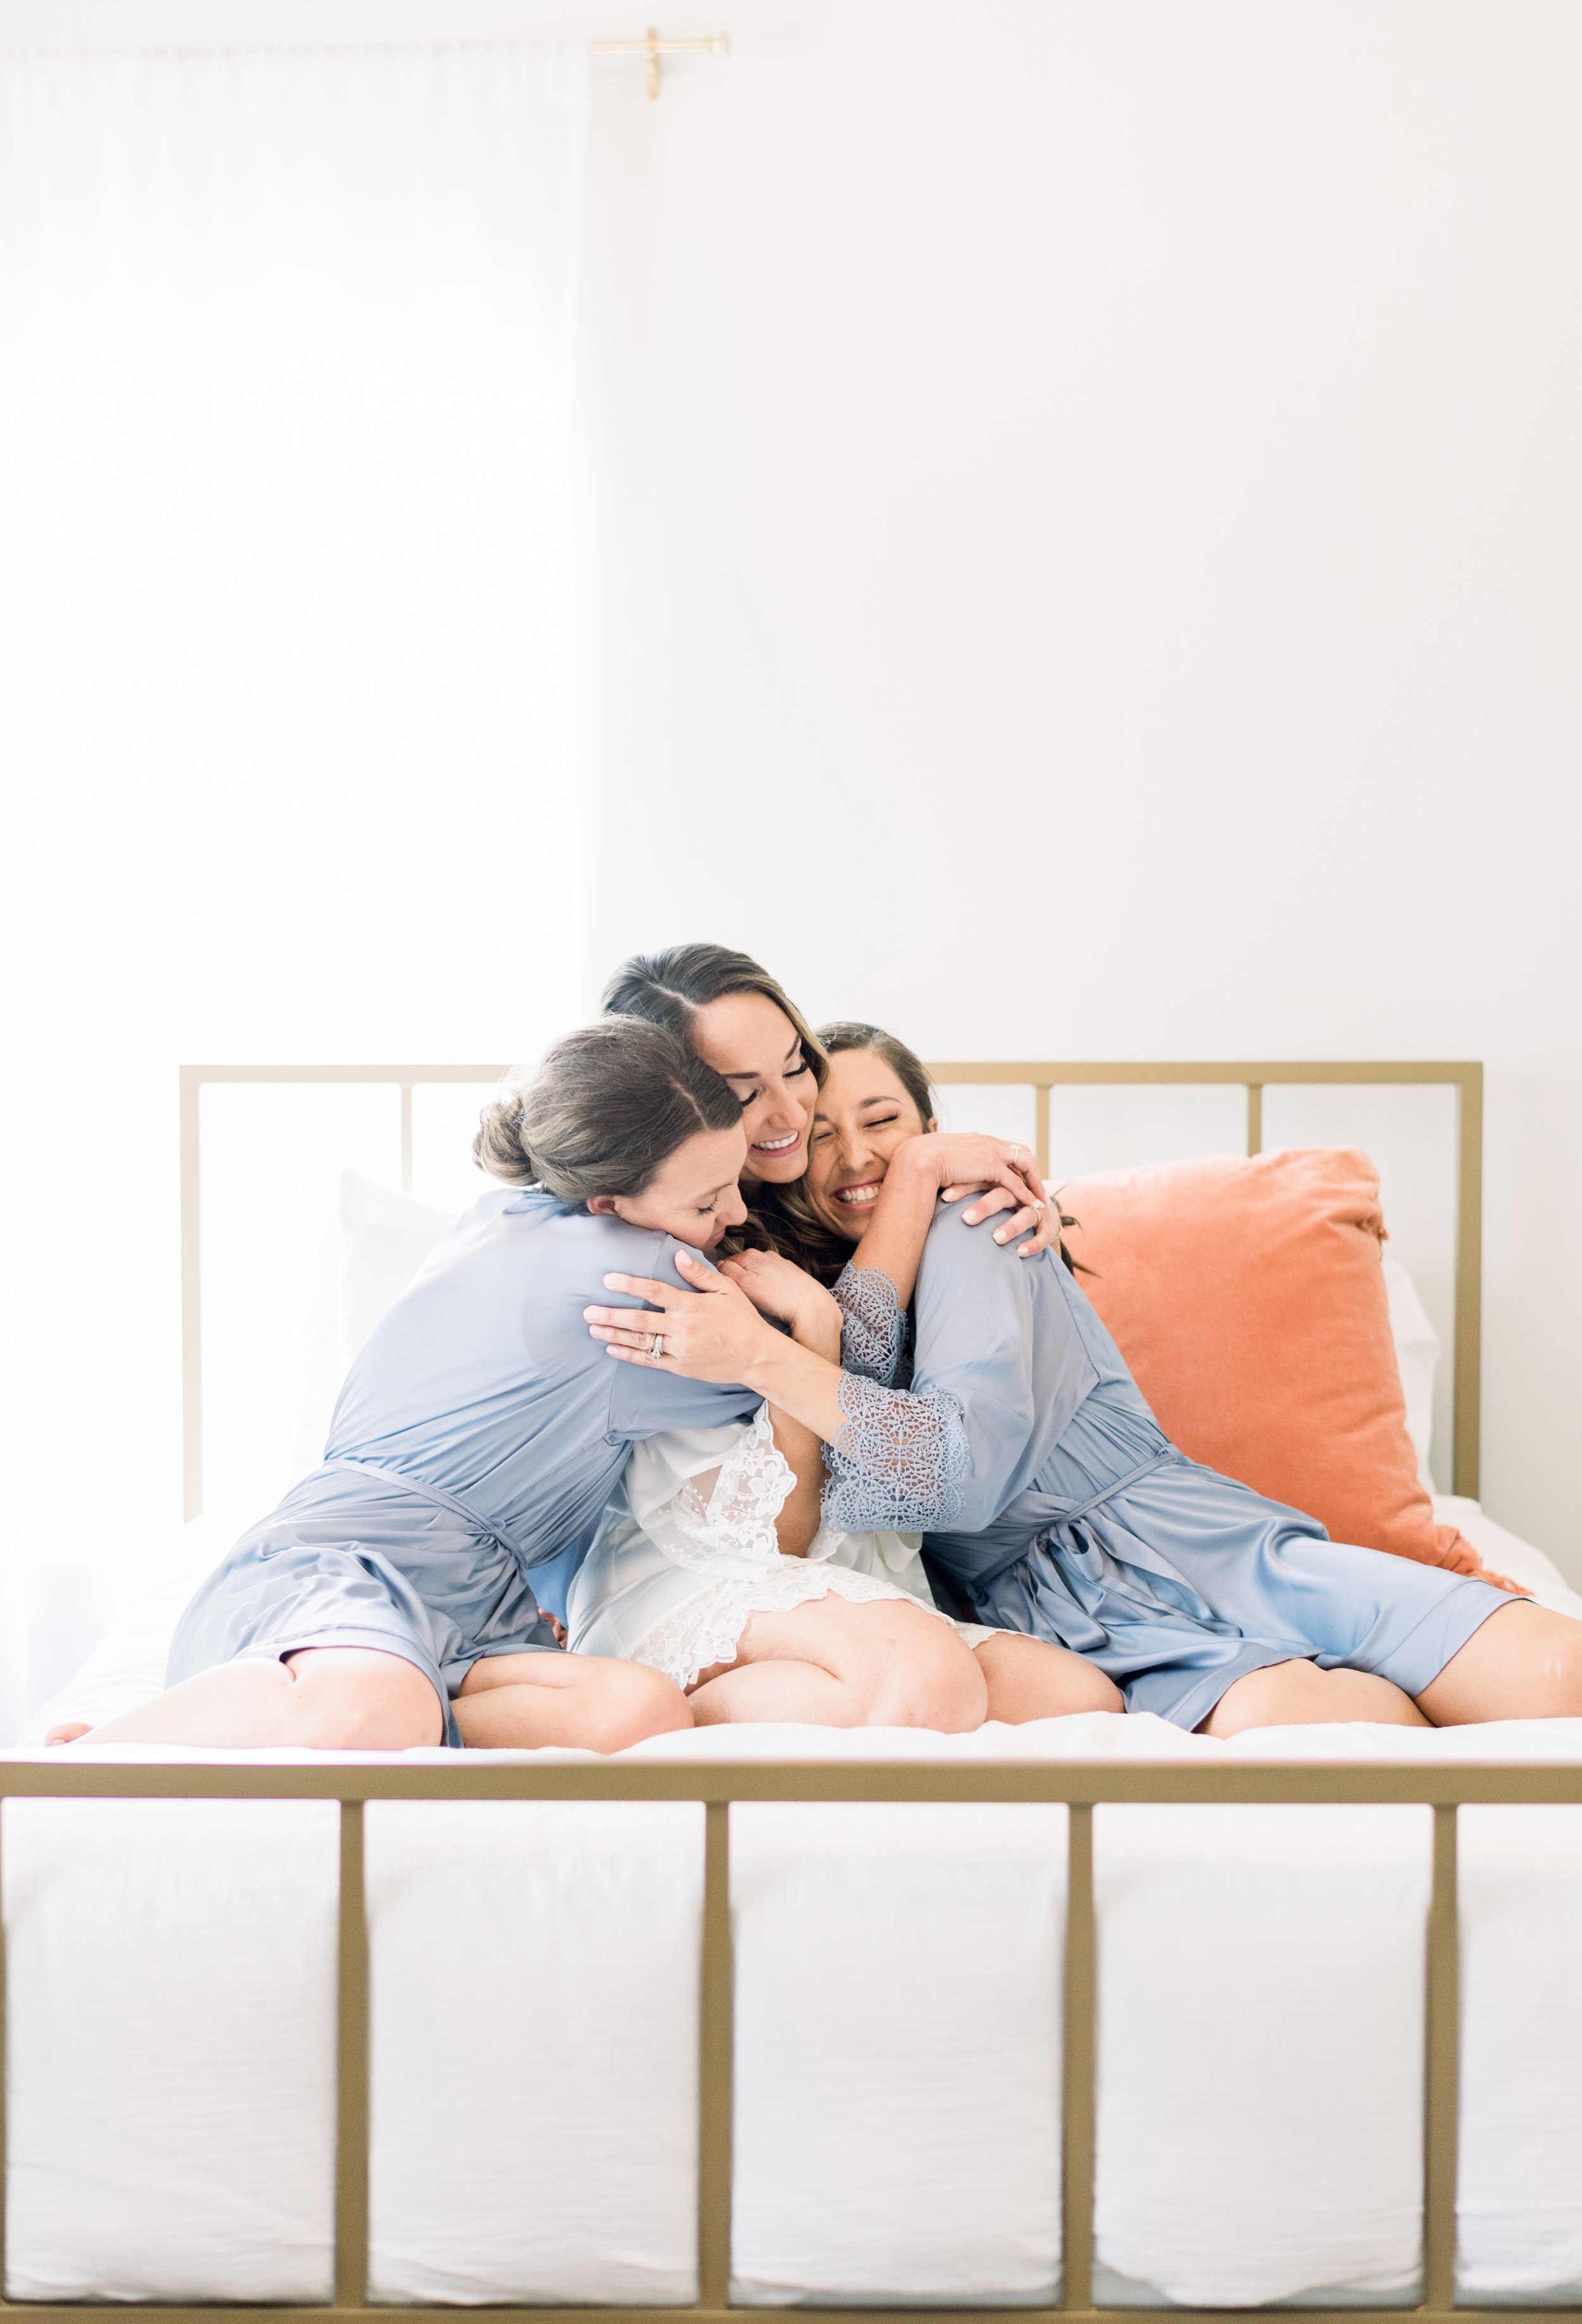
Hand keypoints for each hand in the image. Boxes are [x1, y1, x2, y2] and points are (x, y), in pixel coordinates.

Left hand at [583, 1252, 777, 1383]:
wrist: (756, 1356)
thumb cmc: (743, 1319)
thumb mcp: (727, 1289)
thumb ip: (699, 1274)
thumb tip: (677, 1255)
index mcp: (692, 1305)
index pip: (655, 1291)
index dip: (630, 1285)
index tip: (608, 1280)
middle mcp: (682, 1327)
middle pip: (639, 1320)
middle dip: (611, 1315)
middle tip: (588, 1311)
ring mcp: (680, 1349)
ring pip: (640, 1342)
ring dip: (613, 1335)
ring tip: (593, 1329)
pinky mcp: (680, 1366)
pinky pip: (649, 1361)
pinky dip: (629, 1355)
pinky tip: (612, 1349)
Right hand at [718, 1248, 842, 1350]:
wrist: (811, 1306)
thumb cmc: (777, 1298)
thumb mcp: (744, 1285)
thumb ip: (727, 1271)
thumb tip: (717, 1264)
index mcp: (750, 1255)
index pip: (724, 1264)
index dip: (723, 1280)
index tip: (726, 1294)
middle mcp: (765, 1255)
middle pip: (742, 1269)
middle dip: (739, 1282)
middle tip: (743, 1300)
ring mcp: (779, 1264)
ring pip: (757, 1275)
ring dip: (755, 1285)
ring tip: (760, 1302)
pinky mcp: (791, 1274)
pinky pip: (772, 1280)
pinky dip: (770, 1288)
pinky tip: (774, 1300)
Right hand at [896, 1131, 1048, 1222]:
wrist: (919, 1158)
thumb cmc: (923, 1161)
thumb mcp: (942, 1159)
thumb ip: (953, 1163)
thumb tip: (949, 1172)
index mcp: (977, 1139)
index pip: (1005, 1147)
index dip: (1016, 1162)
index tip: (1022, 1176)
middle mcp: (989, 1141)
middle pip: (1022, 1151)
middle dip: (1032, 1169)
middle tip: (1037, 1187)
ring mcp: (992, 1151)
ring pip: (1026, 1163)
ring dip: (1035, 1181)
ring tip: (1041, 1198)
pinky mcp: (991, 1166)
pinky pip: (1016, 1181)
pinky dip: (1026, 1193)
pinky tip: (1033, 1205)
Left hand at [944, 1181, 1066, 1259]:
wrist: (1040, 1217)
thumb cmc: (1003, 1206)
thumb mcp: (985, 1194)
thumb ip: (963, 1192)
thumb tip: (924, 1191)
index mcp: (1005, 1181)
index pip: (984, 1179)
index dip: (964, 1186)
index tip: (944, 1197)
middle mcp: (1021, 1194)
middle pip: (1005, 1193)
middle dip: (985, 1206)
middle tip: (966, 1219)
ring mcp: (1038, 1210)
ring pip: (1027, 1215)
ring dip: (1012, 1226)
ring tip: (995, 1238)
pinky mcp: (1050, 1226)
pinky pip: (1043, 1235)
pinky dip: (1032, 1243)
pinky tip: (1018, 1253)